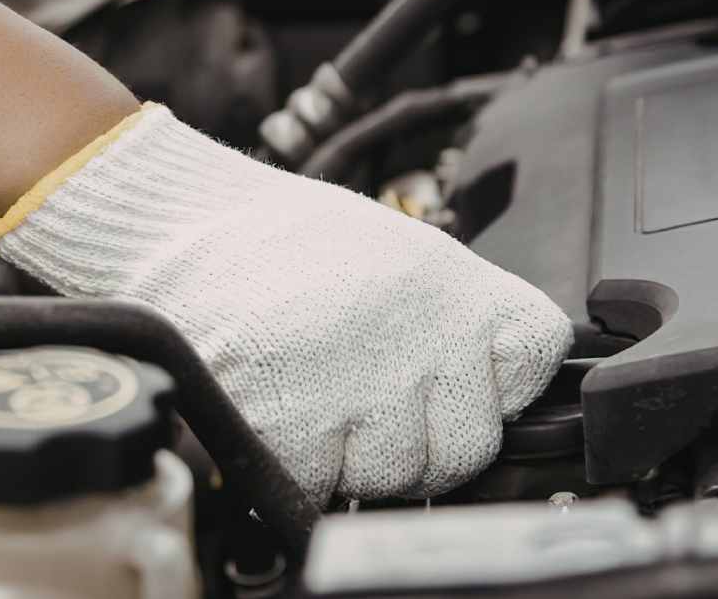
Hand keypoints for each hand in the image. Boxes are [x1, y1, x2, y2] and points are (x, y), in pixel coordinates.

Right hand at [0, 105, 572, 501]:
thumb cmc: (285, 246)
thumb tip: (502, 388)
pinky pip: (322, 490)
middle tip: (368, 391)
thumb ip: (460, 320)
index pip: (537, 358)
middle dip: (420, 436)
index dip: (497, 376)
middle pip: (467, 448)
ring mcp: (361, 389)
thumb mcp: (403, 255)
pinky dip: (299, 467)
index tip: (455, 367)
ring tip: (317, 391)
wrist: (181, 227)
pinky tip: (282, 409)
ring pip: (396, 477)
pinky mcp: (295, 431)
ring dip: (356, 456)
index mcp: (454, 287)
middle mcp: (422, 338)